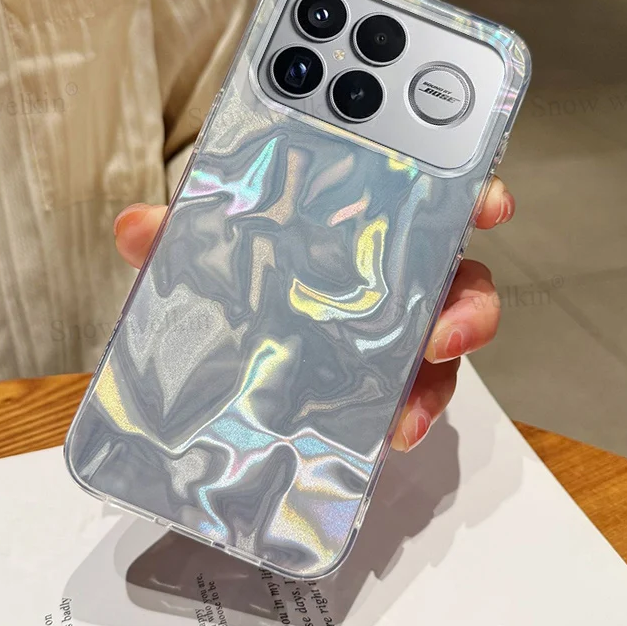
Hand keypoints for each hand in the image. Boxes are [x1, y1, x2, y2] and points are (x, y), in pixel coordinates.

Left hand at [114, 177, 513, 451]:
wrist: (228, 335)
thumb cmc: (239, 268)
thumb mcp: (209, 244)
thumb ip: (180, 231)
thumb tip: (137, 228)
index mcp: (360, 226)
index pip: (426, 200)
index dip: (467, 196)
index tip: (489, 202)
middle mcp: (390, 275)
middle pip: (455, 279)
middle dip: (469, 299)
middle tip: (448, 321)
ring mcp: (390, 330)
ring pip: (444, 342)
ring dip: (442, 372)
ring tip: (414, 400)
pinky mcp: (381, 379)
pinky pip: (413, 393)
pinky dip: (411, 411)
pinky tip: (389, 430)